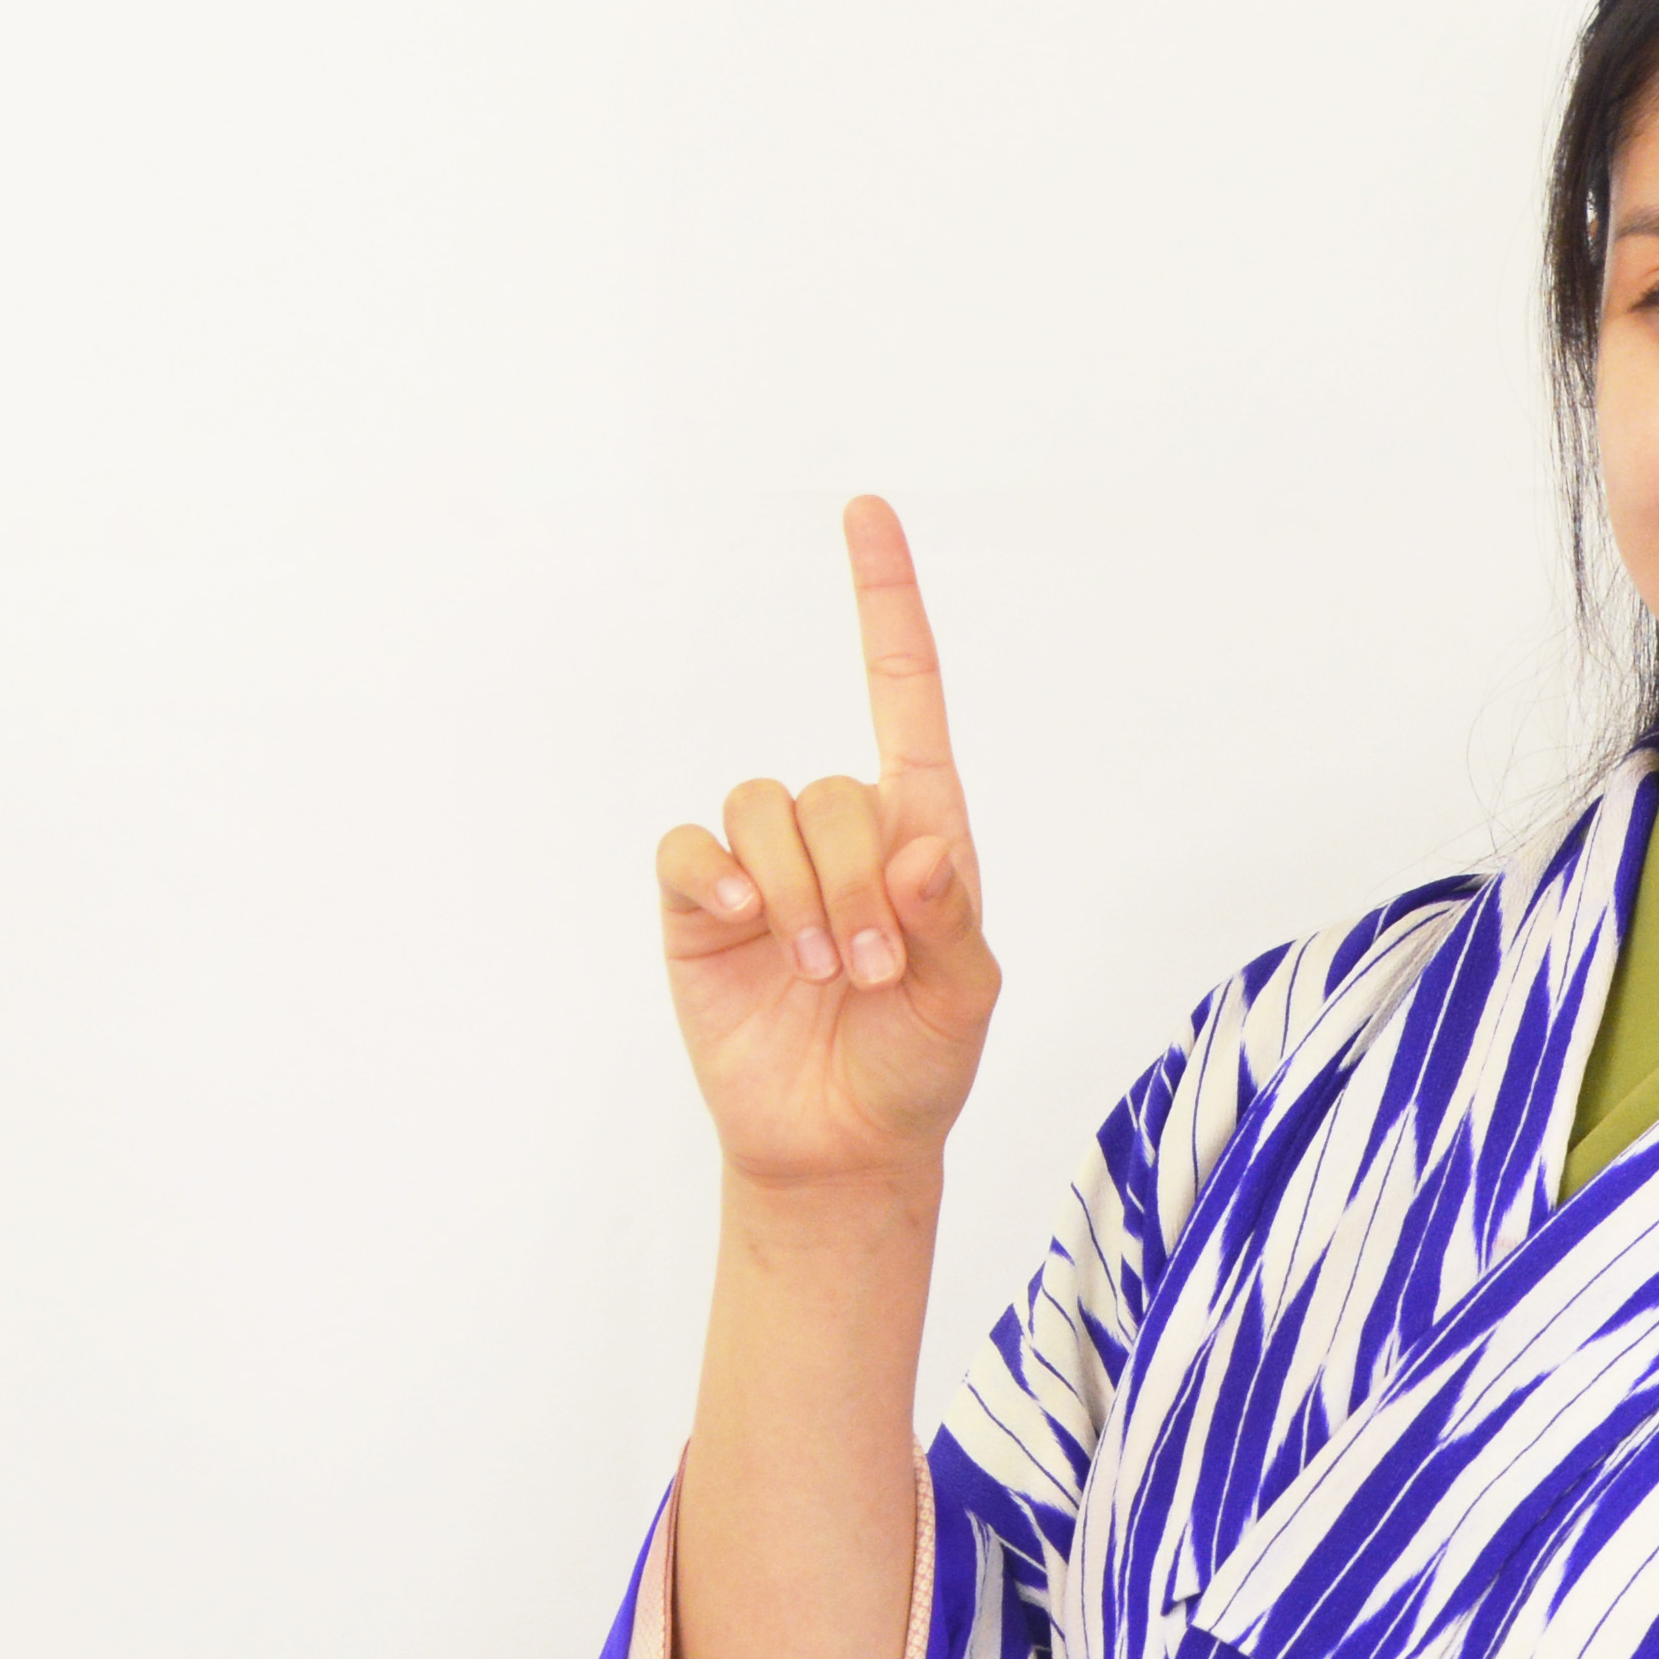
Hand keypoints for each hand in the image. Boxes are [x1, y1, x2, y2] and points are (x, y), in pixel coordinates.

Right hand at [657, 495, 1001, 1195]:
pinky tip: (747, 924)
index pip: (903, 695)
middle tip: (870, 975)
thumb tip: (924, 852)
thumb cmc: (917, 1067)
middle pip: (831, 786)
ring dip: (799, 893)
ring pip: (764, 810)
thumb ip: (953, 925)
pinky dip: (720, 876)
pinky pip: (694, 850)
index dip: (885, 604)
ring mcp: (766, 866)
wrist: (840, 1147)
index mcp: (919, 833)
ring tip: (820, 975)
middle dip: (854, 884)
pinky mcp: (703, 905)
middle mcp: (840, 833)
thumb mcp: (965, 1003)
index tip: (866, 511)